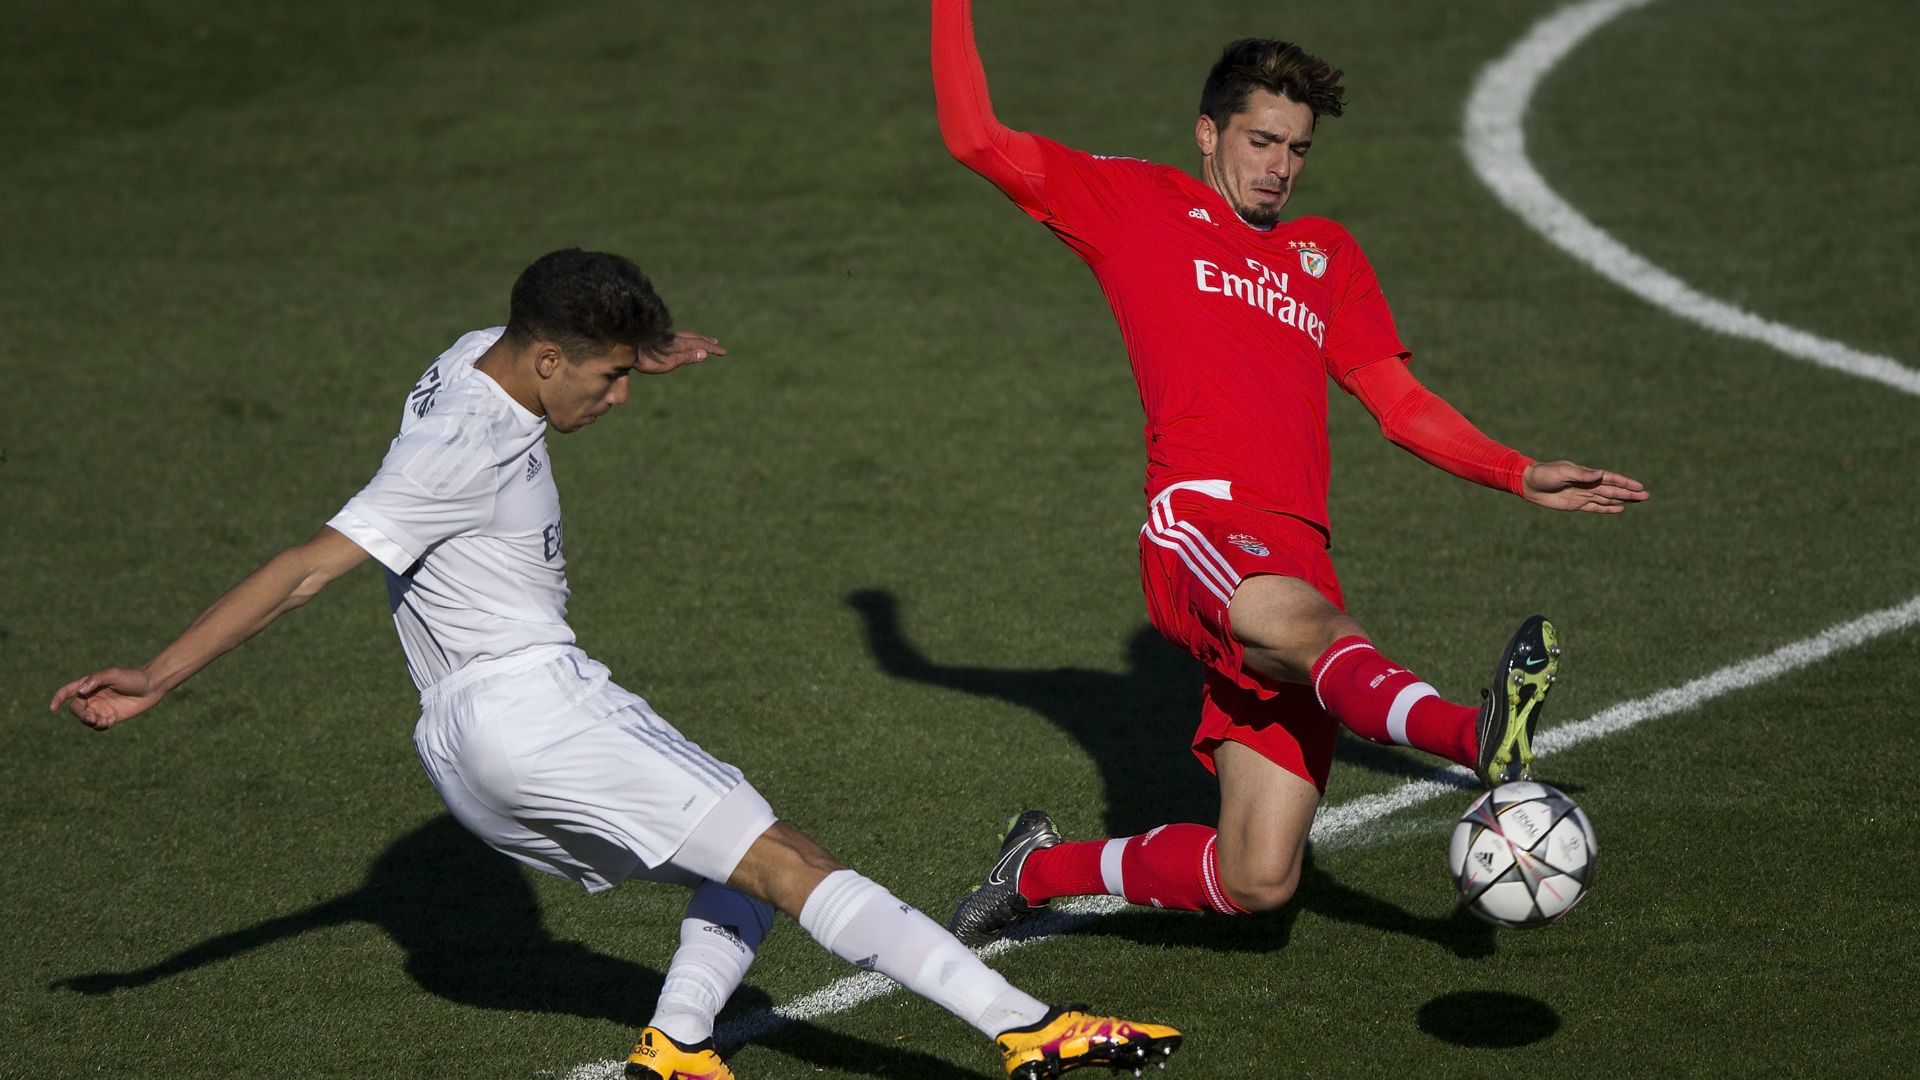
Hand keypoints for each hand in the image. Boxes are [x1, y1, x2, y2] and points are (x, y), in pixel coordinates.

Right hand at [49, 667, 164, 729]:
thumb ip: (96, 680)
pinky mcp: (111, 717)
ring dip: (90, 722)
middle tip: (92, 717)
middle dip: (81, 715)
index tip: (52, 708)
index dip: (58, 699)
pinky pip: (98, 725)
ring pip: (86, 719)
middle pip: (76, 709)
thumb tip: (80, 692)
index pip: (68, 691)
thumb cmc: (132, 677)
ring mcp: (101, 708)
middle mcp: (92, 697)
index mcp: (89, 685)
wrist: (152, 686)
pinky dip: (100, 726)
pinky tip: (111, 721)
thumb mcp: (113, 674)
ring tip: (103, 721)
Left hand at [635, 331, 727, 374]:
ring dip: (695, 338)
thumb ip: (687, 357)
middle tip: (715, 342)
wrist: (626, 349)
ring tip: (700, 340)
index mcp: (680, 344)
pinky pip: (675, 337)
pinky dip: (683, 339)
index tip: (723, 352)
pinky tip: (677, 341)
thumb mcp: (670, 361)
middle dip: (705, 341)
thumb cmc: (648, 359)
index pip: (700, 345)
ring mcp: (665, 338)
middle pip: (693, 338)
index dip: (712, 349)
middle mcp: (674, 338)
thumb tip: (705, 353)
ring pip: (684, 336)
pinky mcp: (656, 339)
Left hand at [1520, 461, 1648, 512]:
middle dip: (1629, 493)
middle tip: (1646, 495)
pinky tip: (1620, 509)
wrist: (1529, 484)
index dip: (1625, 483)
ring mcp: (1583, 495)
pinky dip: (1607, 508)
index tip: (1639, 486)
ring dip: (1623, 500)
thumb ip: (1582, 474)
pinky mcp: (1577, 504)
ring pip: (1608, 498)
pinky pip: (1596, 507)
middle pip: (1613, 490)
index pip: (1611, 479)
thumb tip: (1601, 473)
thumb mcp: (1562, 472)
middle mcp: (1588, 484)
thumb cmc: (1545, 474)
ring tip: (1638, 501)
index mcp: (1587, 475)